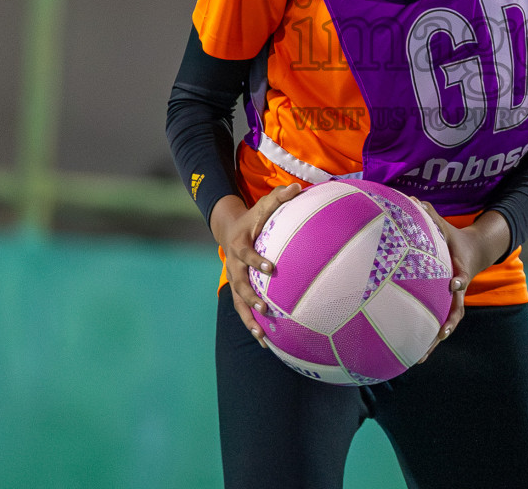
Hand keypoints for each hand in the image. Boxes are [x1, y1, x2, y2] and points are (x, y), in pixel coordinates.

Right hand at [208, 184, 302, 346]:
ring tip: (261, 334)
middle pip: (239, 284)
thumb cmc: (254, 216)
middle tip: (265, 306)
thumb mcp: (264, 203)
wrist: (230, 229)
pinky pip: (242, 310)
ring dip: (249, 318)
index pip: (246, 254)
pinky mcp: (237, 291)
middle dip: (251, 296)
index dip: (256, 261)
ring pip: (238, 303)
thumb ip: (280, 196)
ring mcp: (234, 280)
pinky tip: (265, 342)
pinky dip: (251, 325)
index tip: (271, 268)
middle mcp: (233, 266)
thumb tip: (297, 187)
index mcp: (239, 245)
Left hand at [412, 201, 508, 362]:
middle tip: (441, 333)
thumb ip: (430, 215)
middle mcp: (458, 289)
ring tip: (420, 357)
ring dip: (436, 340)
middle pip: (457, 309)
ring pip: (447, 323)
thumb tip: (412, 199)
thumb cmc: (453, 238)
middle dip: (449, 321)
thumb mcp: (445, 225)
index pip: (462, 274)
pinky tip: (410, 355)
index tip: (455, 283)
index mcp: (460, 268)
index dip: (459, 279)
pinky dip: (426, 340)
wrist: (474, 253)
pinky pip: (436, 324)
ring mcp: (453, 300)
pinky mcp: (445, 306)